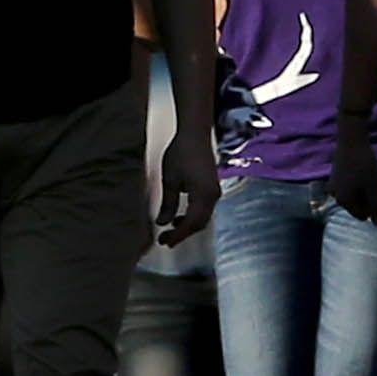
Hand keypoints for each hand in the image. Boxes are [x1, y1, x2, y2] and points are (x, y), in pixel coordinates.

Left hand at [156, 130, 220, 249]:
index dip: (178, 235)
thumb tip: (162, 223)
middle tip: (165, 240)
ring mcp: (214, 191)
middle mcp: (213, 196)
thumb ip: (168, 204)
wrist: (195, 133)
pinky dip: (192, 216)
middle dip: (183, 234)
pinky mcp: (212, 187)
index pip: (192, 224)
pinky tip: (179, 216)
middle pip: (200, 224)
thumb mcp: (170, 180)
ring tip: (170, 230)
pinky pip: (204, 209)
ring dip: (188, 226)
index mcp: (203, 195)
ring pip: (203, 217)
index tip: (164, 242)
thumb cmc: (181, 153)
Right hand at [330, 138, 376, 225]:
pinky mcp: (334, 176)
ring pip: (353, 196)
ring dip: (362, 190)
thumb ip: (376, 207)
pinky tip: (362, 173)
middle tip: (374, 183)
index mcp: (344, 202)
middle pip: (356, 206)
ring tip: (369, 177)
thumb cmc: (364, 165)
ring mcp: (333, 186)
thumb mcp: (373, 188)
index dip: (374, 207)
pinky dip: (357, 183)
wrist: (351, 139)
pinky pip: (348, 187)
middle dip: (367, 199)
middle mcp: (335, 196)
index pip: (363, 215)